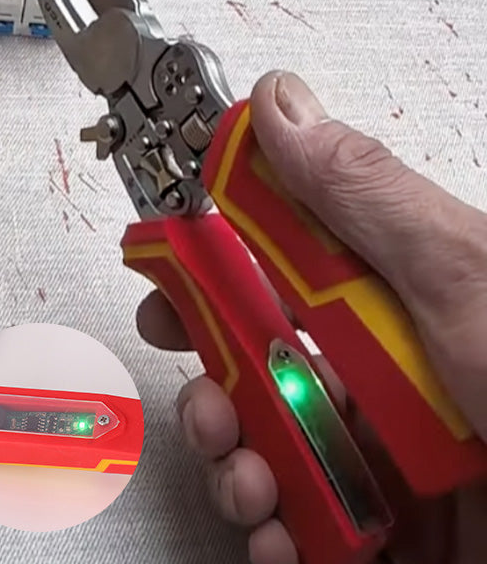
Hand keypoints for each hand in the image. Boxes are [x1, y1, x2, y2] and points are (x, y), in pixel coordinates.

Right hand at [137, 71, 486, 563]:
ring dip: (230, 453)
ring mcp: (383, 455)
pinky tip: (278, 530)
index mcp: (402, 299)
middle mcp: (389, 374)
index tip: (170, 260)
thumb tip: (280, 107)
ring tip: (247, 470)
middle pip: (262, 353)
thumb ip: (366, 195)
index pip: (285, 256)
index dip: (216, 252)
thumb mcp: (464, 280)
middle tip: (199, 377)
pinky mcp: (378, 529)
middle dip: (211, 368)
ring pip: (267, 437)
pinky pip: (295, 521)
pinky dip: (266, 528)